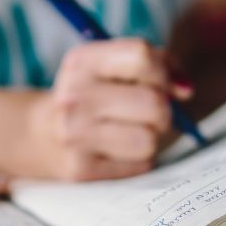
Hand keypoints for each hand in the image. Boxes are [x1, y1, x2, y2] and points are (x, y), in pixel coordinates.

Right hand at [25, 39, 192, 180]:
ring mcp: (74, 134)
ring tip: (129, 133)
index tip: (166, 85)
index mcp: (83, 61)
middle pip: (153, 104)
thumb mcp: (110, 67)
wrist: (40, 135)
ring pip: (149, 140)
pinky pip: (138, 166)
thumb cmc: (92, 96)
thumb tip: (185, 90)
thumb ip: (155, 65)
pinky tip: (115, 151)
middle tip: (149, 115)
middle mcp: (74, 95)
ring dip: (149, 139)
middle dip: (163, 112)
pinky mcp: (80, 169)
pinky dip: (136, 160)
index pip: (142, 56)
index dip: (165, 72)